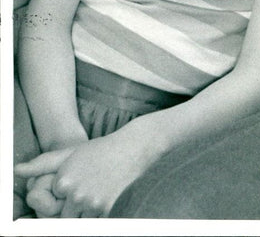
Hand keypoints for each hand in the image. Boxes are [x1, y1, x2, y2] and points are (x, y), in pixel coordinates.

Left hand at [15, 131, 149, 218]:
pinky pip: (95, 221)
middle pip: (64, 217)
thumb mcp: (69, 152)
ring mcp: (92, 203)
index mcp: (64, 181)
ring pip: (80, 221)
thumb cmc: (99, 150)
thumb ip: (42, 163)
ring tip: (97, 192)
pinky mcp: (107, 209)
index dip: (63, 196)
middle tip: (88, 190)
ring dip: (85, 213)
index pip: (52, 203)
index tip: (75, 184)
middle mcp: (76, 194)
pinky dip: (98, 214)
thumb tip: (17, 170)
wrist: (133, 147)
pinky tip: (104, 197)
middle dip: (73, 208)